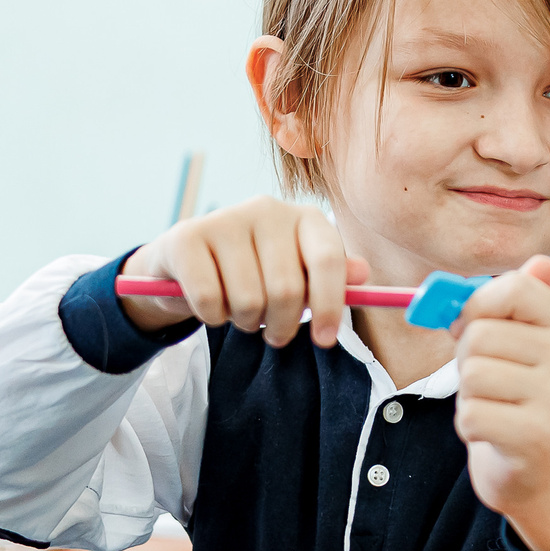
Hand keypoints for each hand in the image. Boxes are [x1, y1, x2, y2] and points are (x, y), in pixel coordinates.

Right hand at [118, 197, 362, 349]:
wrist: (189, 263)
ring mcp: (225, 219)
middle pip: (286, 290)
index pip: (328, 260)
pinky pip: (209, 300)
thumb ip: (333, 277)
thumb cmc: (257, 271)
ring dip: (245, 322)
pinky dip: (213, 317)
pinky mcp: (187, 237)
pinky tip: (213, 305)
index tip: (325, 340)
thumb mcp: (299, 273)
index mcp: (305, 217)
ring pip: (247, 300)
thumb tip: (363, 274)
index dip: (330, 305)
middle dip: (281, 325)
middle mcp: (267, 209)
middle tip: (274, 332)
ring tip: (242, 313)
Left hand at [450, 255, 549, 550]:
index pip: (513, 286)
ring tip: (492, 405)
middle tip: (485, 379)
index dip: (475, 304)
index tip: (470, 325)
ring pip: (471, 374)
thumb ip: (517, 301)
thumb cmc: (512, 394)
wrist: (530, 468)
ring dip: (467, 395)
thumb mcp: (517, 342)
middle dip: (465, 359)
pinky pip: (471, 414)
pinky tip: (492, 431)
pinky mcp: (535, 435)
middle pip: (479, 334)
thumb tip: (541, 262)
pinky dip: (469, 425)